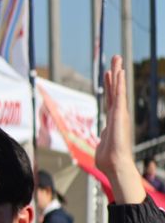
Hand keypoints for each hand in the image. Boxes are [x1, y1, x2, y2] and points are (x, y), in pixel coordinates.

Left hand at [95, 55, 144, 203]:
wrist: (114, 164)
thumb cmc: (108, 159)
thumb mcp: (103, 145)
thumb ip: (104, 140)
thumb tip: (103, 143)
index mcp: (113, 119)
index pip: (111, 99)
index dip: (110, 86)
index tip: (109, 73)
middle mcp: (117, 114)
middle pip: (115, 90)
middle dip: (115, 74)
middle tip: (115, 58)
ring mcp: (119, 113)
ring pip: (117, 89)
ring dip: (116, 73)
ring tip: (116, 59)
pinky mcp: (119, 115)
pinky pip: (119, 96)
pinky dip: (119, 84)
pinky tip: (118, 73)